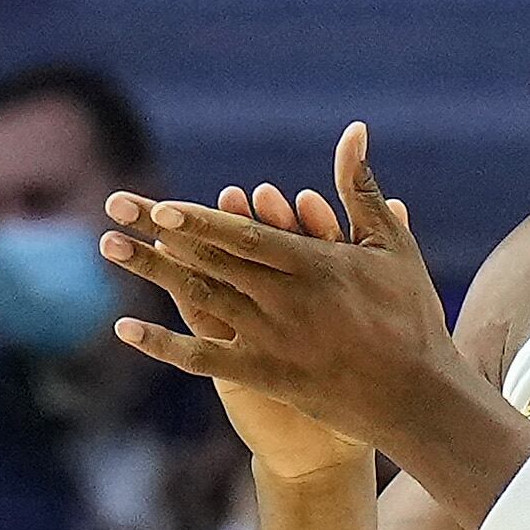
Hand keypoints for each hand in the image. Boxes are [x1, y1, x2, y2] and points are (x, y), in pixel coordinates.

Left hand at [99, 123, 456, 474]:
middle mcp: (284, 299)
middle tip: (113, 206)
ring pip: (199, 298)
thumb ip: (361, 189)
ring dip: (150, 272)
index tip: (161, 206)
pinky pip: (204, 358)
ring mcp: (271, 339)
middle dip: (157, 232)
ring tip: (109, 246)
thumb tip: (354, 132)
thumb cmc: (412, 315)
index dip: (200, 220)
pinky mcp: (266, 375)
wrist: (419, 398)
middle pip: (209, 259)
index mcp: (314, 265)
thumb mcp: (392, 245)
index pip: (245, 236)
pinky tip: (125, 330)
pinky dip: (163, 344)